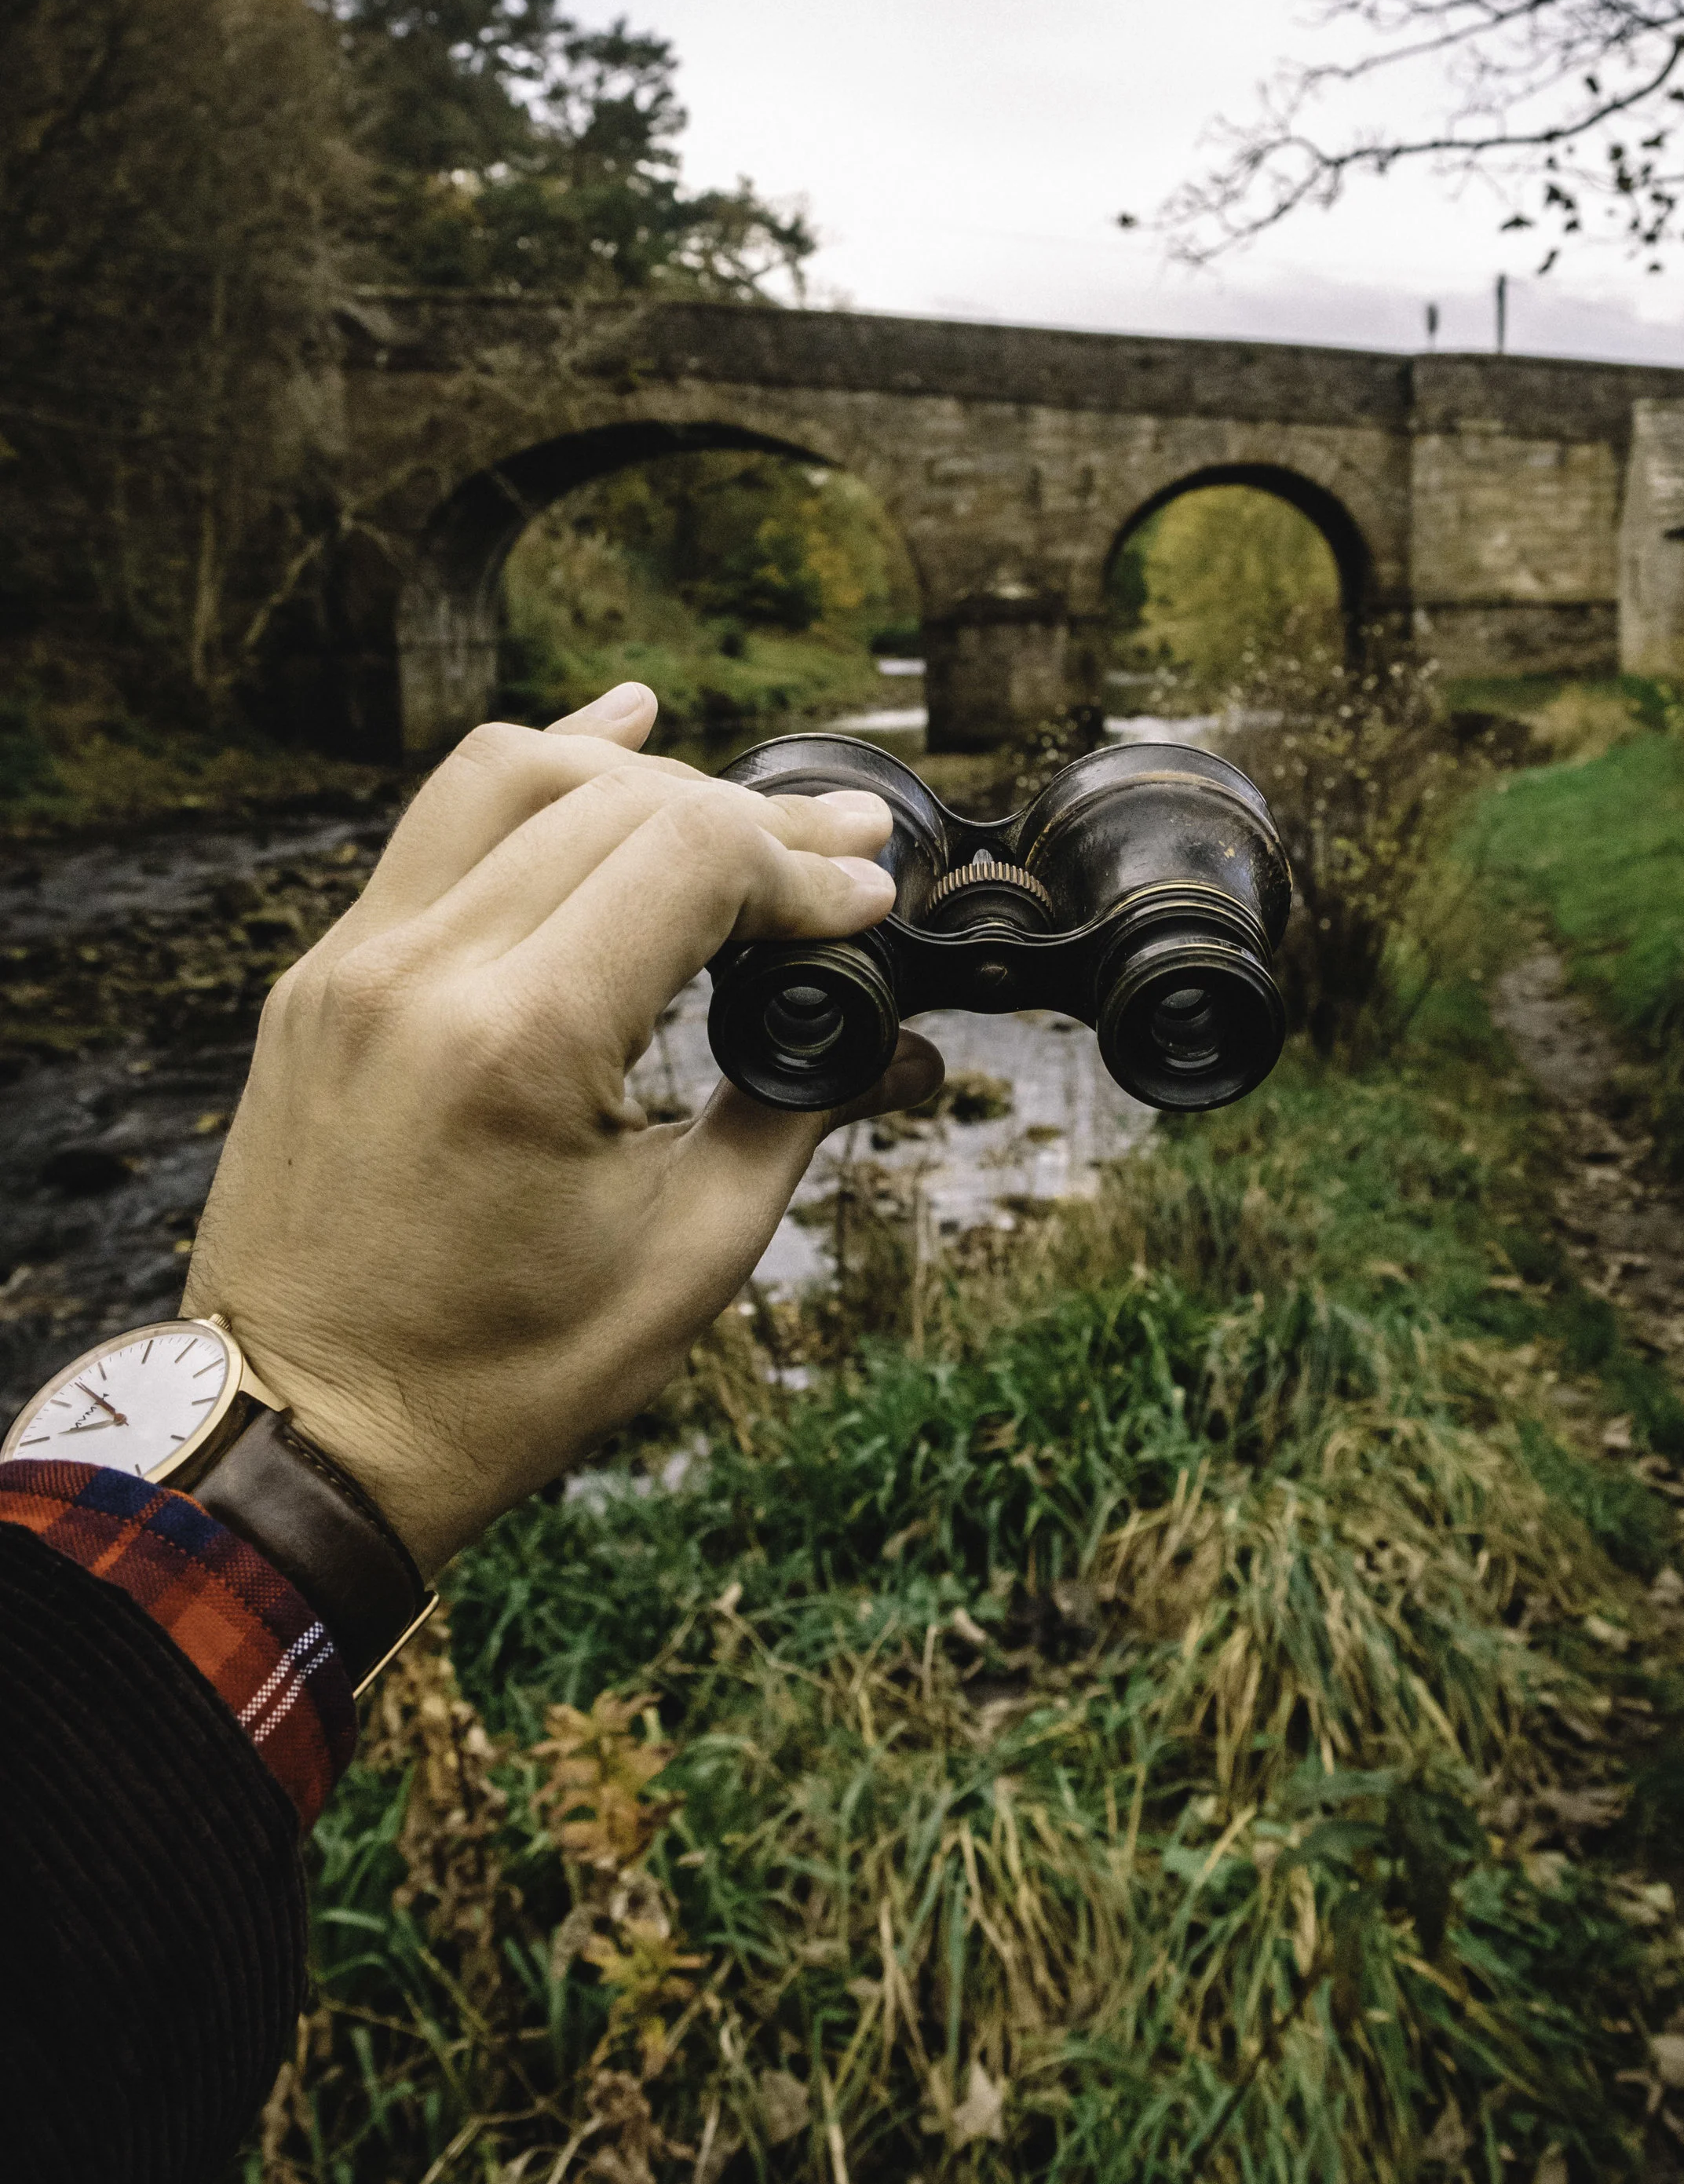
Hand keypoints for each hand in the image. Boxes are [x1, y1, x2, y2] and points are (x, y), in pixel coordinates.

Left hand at [182, 685, 941, 1571]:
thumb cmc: (494, 1378)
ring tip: (738, 807)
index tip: (867, 905)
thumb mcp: (685, 1263)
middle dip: (751, 821)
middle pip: (617, 805)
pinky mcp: (323, 978)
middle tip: (839, 859)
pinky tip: (610, 744)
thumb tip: (881, 1036)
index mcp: (518, 1048)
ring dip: (642, 778)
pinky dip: (535, 781)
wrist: (302, 1440)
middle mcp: (421, 974)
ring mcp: (354, 965)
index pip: (691, 860)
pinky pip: (434, 826)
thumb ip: (793, 1116)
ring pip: (513, 776)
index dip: (802, 868)